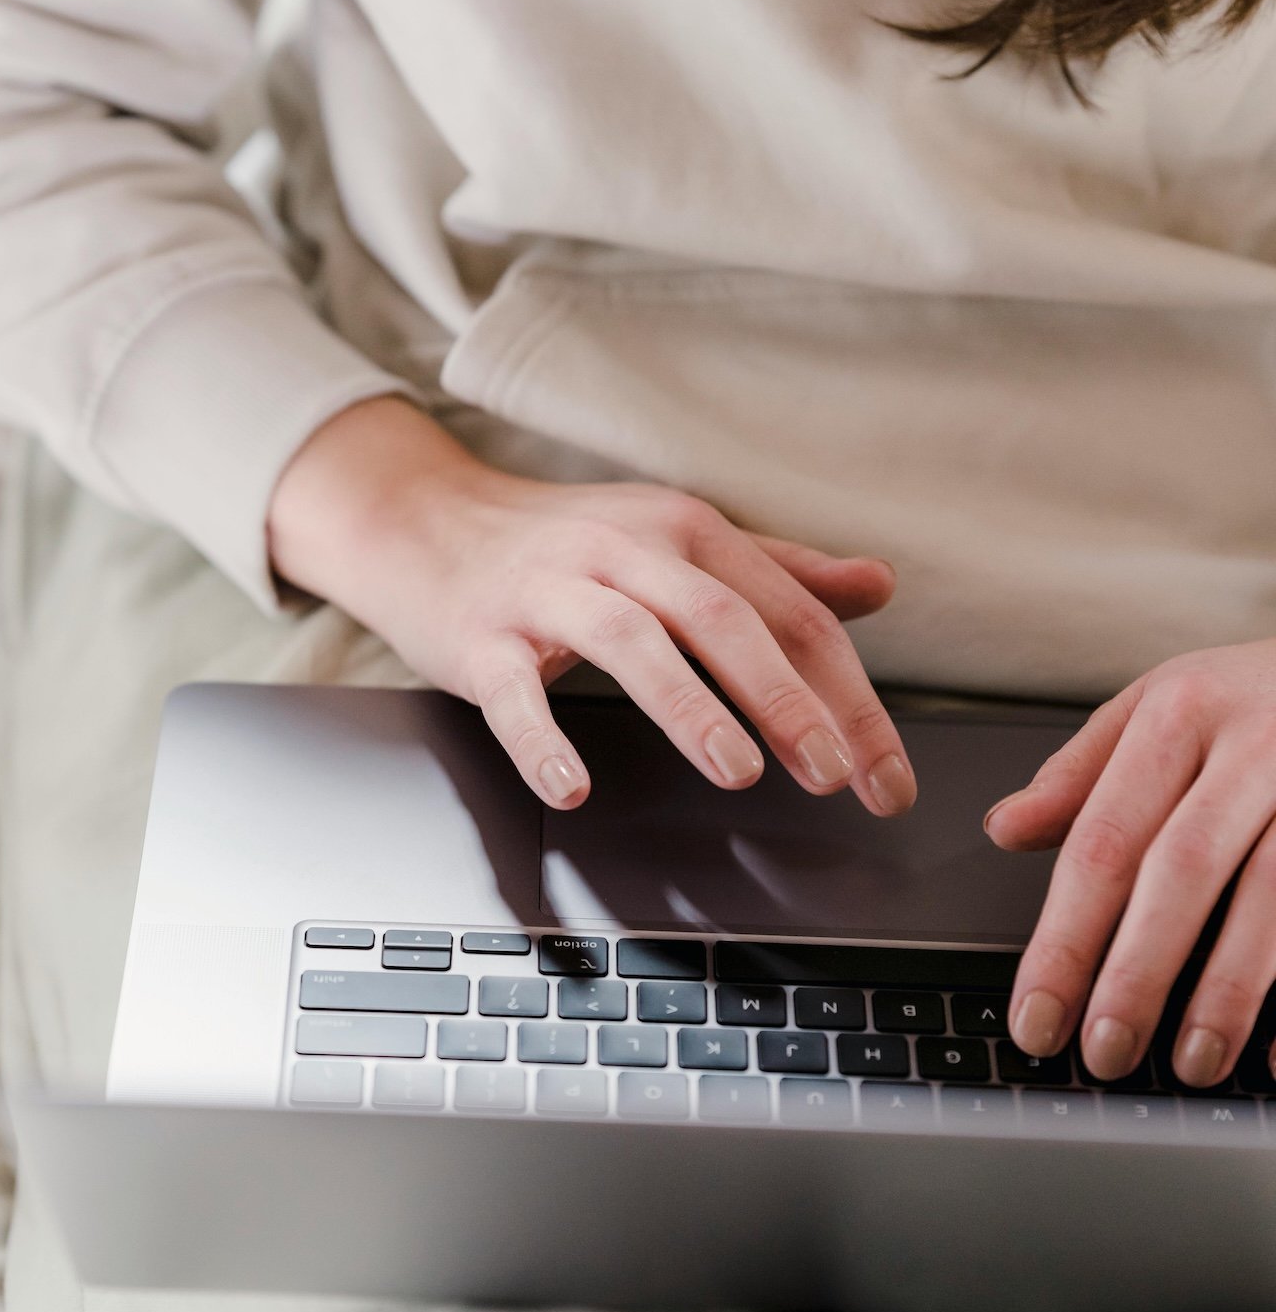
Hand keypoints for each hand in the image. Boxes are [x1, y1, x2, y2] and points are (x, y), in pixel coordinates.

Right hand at [268, 397, 916, 814]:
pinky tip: (573, 788)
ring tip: (740, 771)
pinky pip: (514, 693)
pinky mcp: (483, 639)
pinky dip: (543, 741)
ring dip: (691, 707)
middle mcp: (624, 552)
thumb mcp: (677, 542)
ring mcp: (549, 593)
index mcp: (686, 532)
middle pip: (722, 620)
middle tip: (837, 775)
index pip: (789, 614)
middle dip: (787, 700)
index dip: (847, 695)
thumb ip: (777, 570)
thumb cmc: (567, 547)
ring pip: (630, 643)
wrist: (427, 523)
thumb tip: (878, 586)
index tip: (885, 772)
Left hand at [989, 640, 1275, 1087]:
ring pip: (1271, 898)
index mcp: (1180, 714)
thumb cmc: (1249, 696)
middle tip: (1102, 1053)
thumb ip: (1083, 772)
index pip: (1103, 840)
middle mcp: (1254, 749)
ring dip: (1228, 993)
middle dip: (1136, 974)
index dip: (1064, 939)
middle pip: (1180, 872)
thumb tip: (1004, 829)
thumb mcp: (1161, 703)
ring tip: (1190, 1063)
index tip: (1036, 1016)